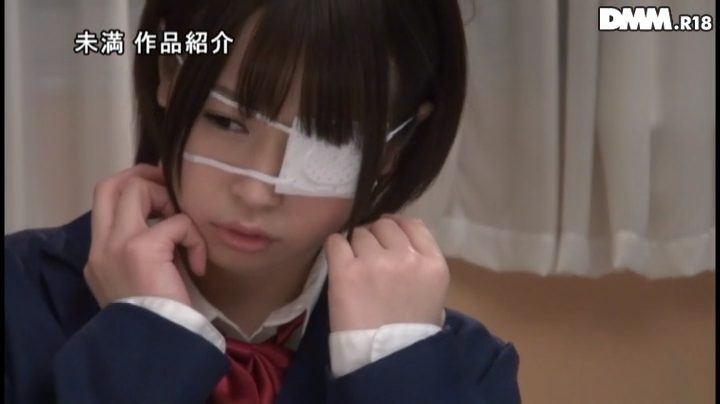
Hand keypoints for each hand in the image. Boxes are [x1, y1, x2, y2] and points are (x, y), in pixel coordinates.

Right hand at [84, 164, 206, 307]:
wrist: (155, 345)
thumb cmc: (155, 318)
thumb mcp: (137, 282)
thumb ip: (140, 252)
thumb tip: (166, 222)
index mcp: (98, 255)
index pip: (102, 200)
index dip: (130, 185)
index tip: (160, 193)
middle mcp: (101, 246)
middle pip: (110, 185)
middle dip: (144, 177)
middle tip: (171, 191)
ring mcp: (118, 244)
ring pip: (136, 189)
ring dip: (168, 201)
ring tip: (184, 229)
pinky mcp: (142, 248)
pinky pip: (176, 222)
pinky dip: (193, 236)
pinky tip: (198, 263)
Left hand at [325, 214, 448, 331]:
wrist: (387, 361)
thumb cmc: (412, 333)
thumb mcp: (434, 295)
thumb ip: (422, 264)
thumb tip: (402, 241)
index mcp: (433, 263)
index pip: (412, 224)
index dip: (396, 227)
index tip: (387, 238)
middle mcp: (406, 257)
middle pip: (384, 225)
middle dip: (375, 237)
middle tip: (369, 258)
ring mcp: (375, 262)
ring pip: (359, 233)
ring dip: (355, 245)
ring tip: (355, 268)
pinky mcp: (346, 271)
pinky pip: (336, 242)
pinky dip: (336, 249)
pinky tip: (340, 265)